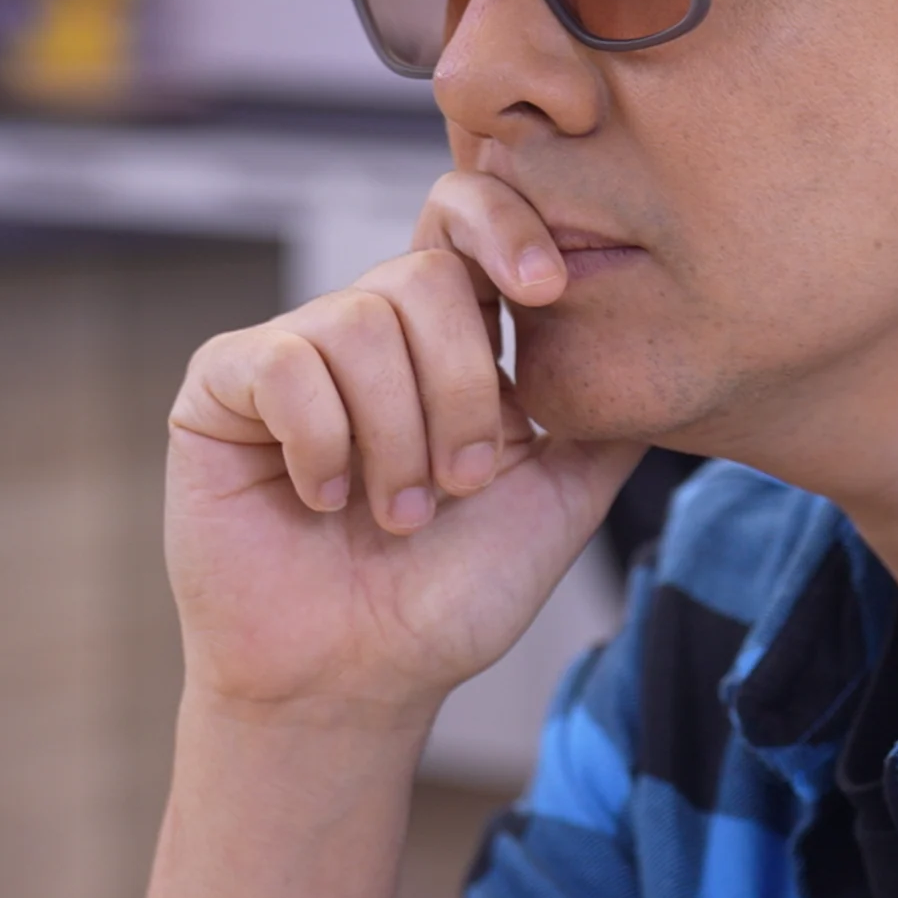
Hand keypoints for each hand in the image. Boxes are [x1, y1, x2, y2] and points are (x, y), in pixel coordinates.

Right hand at [164, 171, 646, 721]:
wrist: (357, 682)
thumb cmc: (453, 593)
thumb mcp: (560, 495)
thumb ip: (609, 415)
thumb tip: (674, 343)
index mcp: (452, 334)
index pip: (467, 216)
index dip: (506, 226)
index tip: (548, 288)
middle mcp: (372, 325)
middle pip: (426, 275)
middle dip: (462, 390)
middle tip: (460, 485)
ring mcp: (295, 349)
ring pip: (360, 321)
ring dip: (395, 436)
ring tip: (397, 514)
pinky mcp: (222, 387)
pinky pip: (284, 362)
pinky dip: (323, 440)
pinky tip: (326, 498)